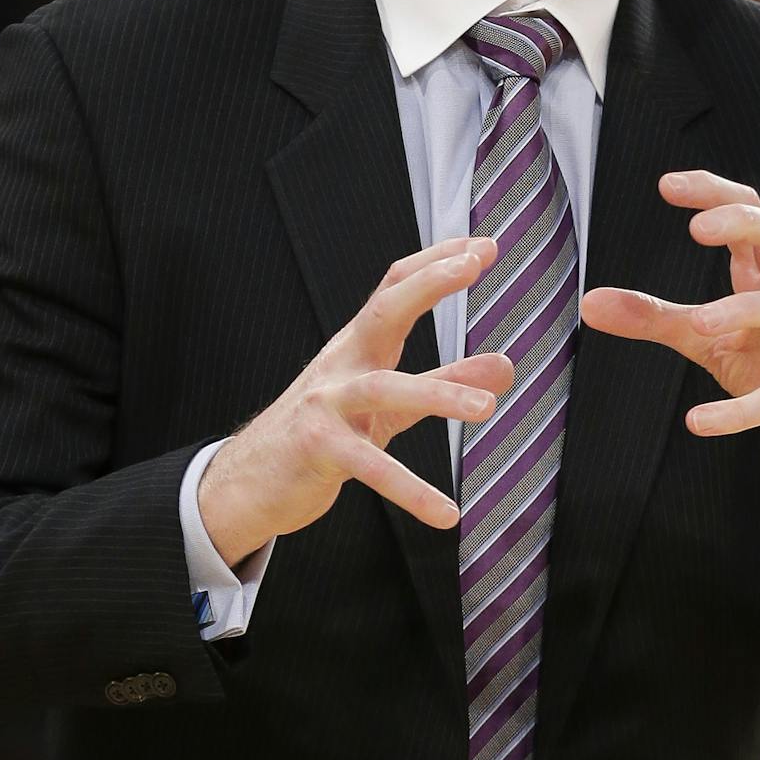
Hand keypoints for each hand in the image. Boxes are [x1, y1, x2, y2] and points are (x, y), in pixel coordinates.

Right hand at [199, 237, 514, 566]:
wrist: (251, 480)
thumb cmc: (326, 432)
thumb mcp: (393, 405)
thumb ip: (448, 381)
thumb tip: (507, 365)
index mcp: (360, 347)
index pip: (396, 289)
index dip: (437, 263)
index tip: (482, 245)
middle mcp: (342, 365)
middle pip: (383, 310)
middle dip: (427, 283)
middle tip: (472, 264)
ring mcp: (326, 404)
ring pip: (383, 388)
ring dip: (438, 393)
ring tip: (487, 409)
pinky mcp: (318, 449)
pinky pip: (370, 467)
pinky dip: (410, 490)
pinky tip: (447, 513)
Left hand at [580, 170, 759, 493]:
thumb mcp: (706, 337)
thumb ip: (652, 317)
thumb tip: (587, 304)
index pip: (748, 212)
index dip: (713, 193)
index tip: (667, 185)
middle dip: (744, 223)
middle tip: (697, 229)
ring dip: (746, 310)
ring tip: (701, 323)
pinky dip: (744, 410)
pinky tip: (699, 421)